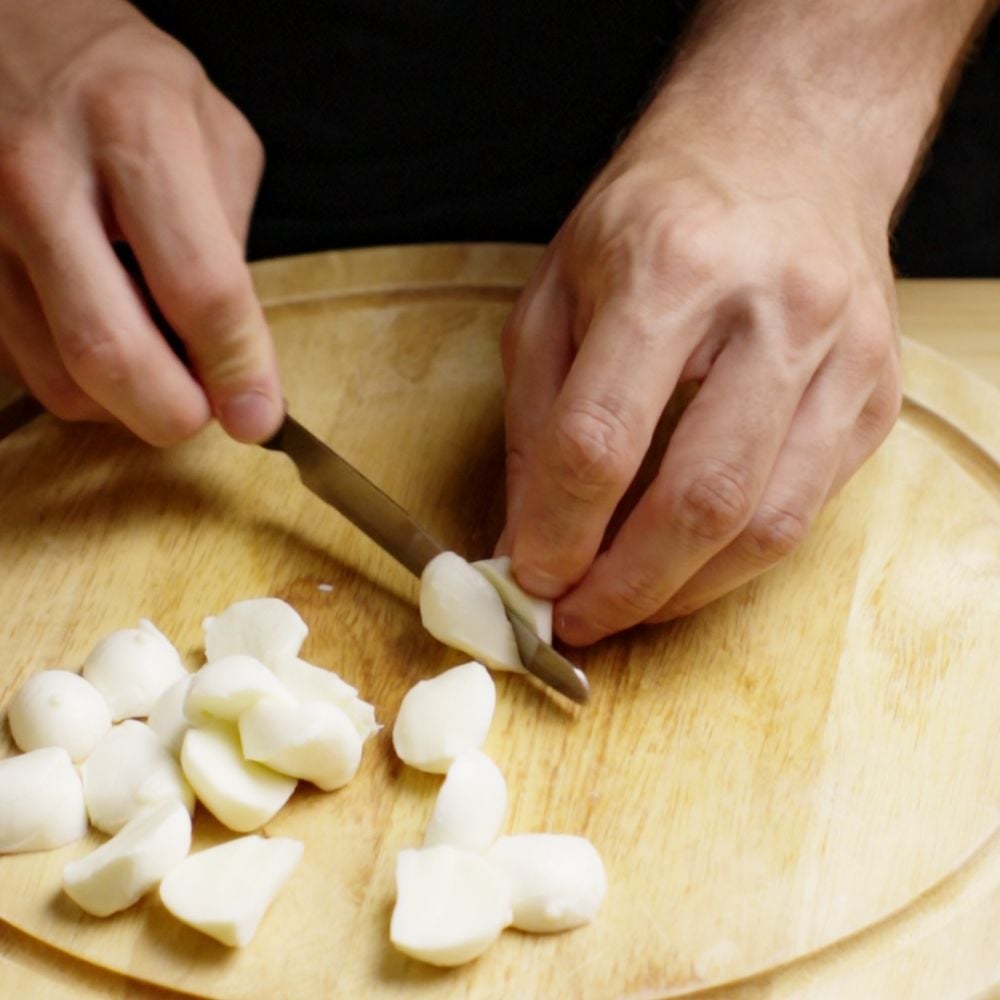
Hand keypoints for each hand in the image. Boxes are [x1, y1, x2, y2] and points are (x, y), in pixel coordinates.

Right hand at [0, 0, 279, 444]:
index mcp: (134, 130)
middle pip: (108, 350)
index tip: (258, 416)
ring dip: (125, 401)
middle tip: (204, 413)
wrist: (9, 28)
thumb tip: (236, 356)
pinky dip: (78, 377)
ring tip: (160, 365)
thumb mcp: (214, 133)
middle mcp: (43, 176)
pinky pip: (21, 359)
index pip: (200, 287)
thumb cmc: (127, 83)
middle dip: (171, 412)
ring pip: (57, 374)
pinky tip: (108, 336)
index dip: (238, 368)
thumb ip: (232, 242)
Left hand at [501, 106, 901, 644]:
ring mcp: (841, 358)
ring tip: (629, 603)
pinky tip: (689, 562)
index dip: (560, 531)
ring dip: (685, 590)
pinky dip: (736, 559)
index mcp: (671, 270)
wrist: (789, 145)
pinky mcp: (876, 395)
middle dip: (628, 586)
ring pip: (767, 524)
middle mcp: (773, 313)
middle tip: (580, 620)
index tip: (532, 577)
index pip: (602, 439)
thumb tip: (528, 534)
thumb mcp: (558, 290)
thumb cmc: (658, 212)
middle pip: (699, 498)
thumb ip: (536, 417)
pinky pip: (807, 510)